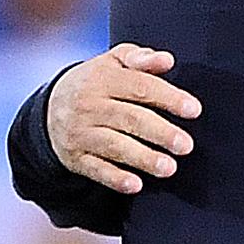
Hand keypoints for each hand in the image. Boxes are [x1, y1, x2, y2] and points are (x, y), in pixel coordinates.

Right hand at [46, 43, 201, 193]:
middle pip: (130, 119)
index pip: (140, 87)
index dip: (169, 98)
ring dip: (143, 158)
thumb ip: (142, 58)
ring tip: (170, 168)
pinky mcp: (75, 158)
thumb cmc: (98, 82)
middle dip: (161, 133)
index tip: (194, 110)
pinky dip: (115, 179)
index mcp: (103, 78)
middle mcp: (89, 106)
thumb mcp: (115, 61)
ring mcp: (80, 133)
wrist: (48, 107)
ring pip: (114, 146)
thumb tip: (167, 60)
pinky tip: (136, 185)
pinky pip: (95, 170)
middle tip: (186, 145)